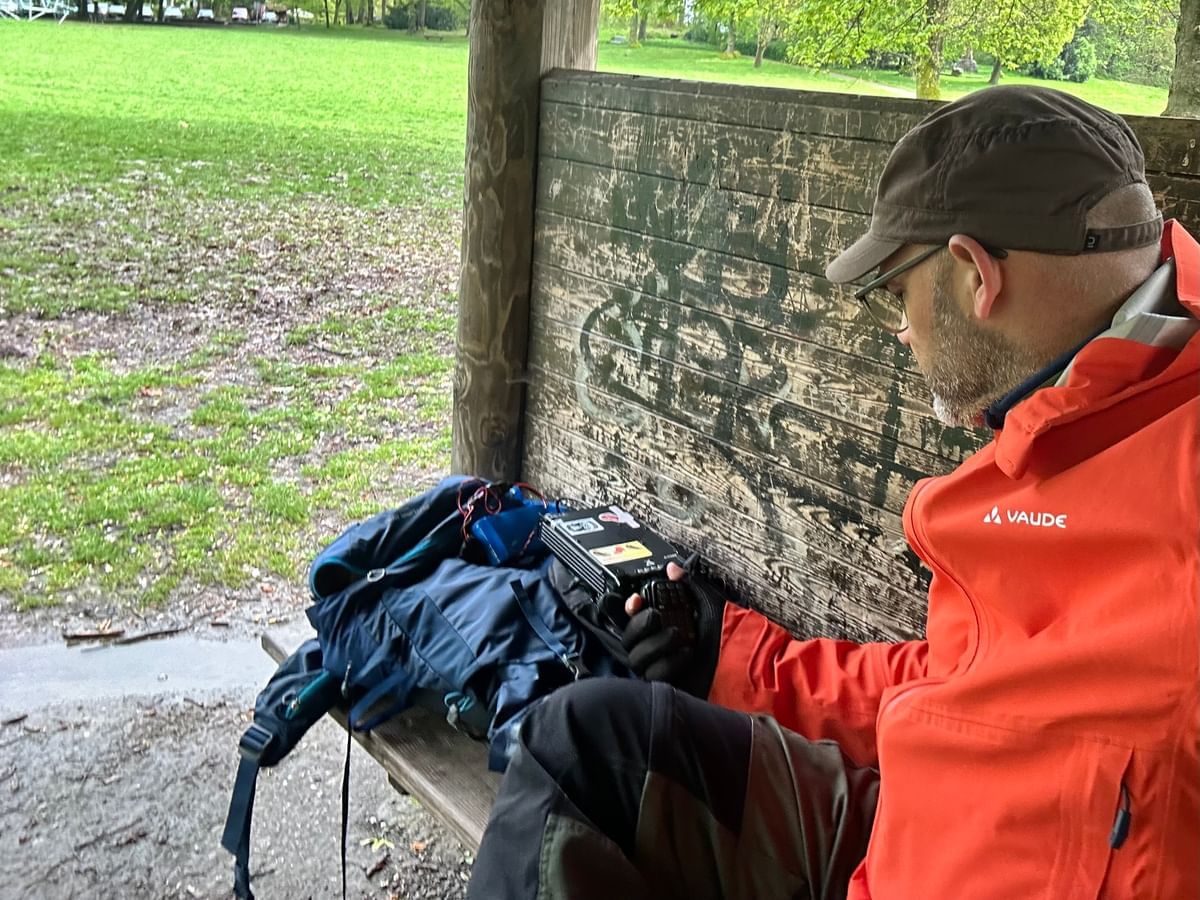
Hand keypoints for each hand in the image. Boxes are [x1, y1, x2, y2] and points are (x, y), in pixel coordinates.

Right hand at [622, 561, 724, 696]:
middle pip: (628, 637)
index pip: (633, 617)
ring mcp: (658, 666)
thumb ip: (691, 584)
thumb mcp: (710, 604)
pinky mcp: (665, 684)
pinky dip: (667, 663)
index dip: (630, 608)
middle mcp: (655, 646)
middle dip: (639, 624)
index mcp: (661, 627)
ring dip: (655, 644)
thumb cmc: (728, 637)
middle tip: (656, 617)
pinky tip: (685, 654)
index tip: (637, 599)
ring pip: (637, 657)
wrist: (741, 664)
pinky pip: (653, 675)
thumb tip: (674, 568)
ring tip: (677, 636)